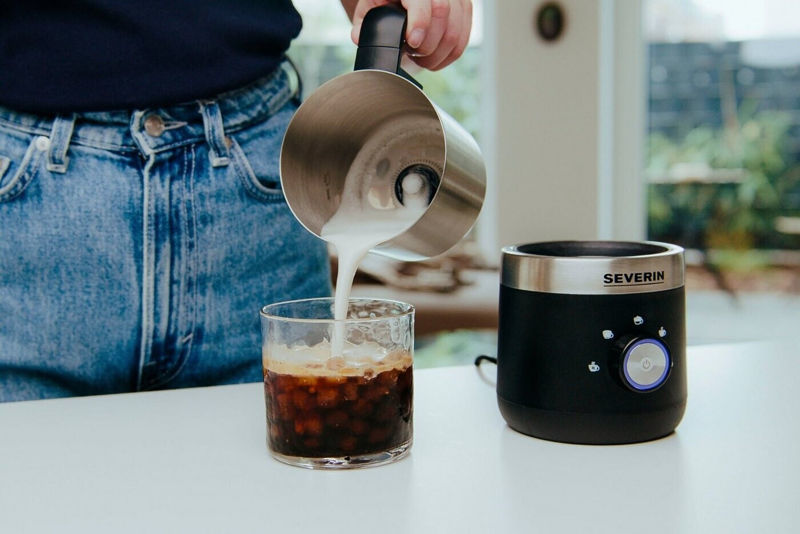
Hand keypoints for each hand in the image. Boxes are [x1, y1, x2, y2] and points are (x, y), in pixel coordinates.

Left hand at [346, 0, 472, 70]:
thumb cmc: (386, 1)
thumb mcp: (370, 6)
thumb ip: (363, 22)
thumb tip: (359, 37)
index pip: (424, 1)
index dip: (421, 23)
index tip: (413, 43)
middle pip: (443, 16)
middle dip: (428, 45)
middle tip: (413, 54)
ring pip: (456, 31)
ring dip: (438, 54)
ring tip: (422, 58)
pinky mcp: (465, 10)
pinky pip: (463, 39)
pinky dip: (448, 55)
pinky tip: (434, 59)